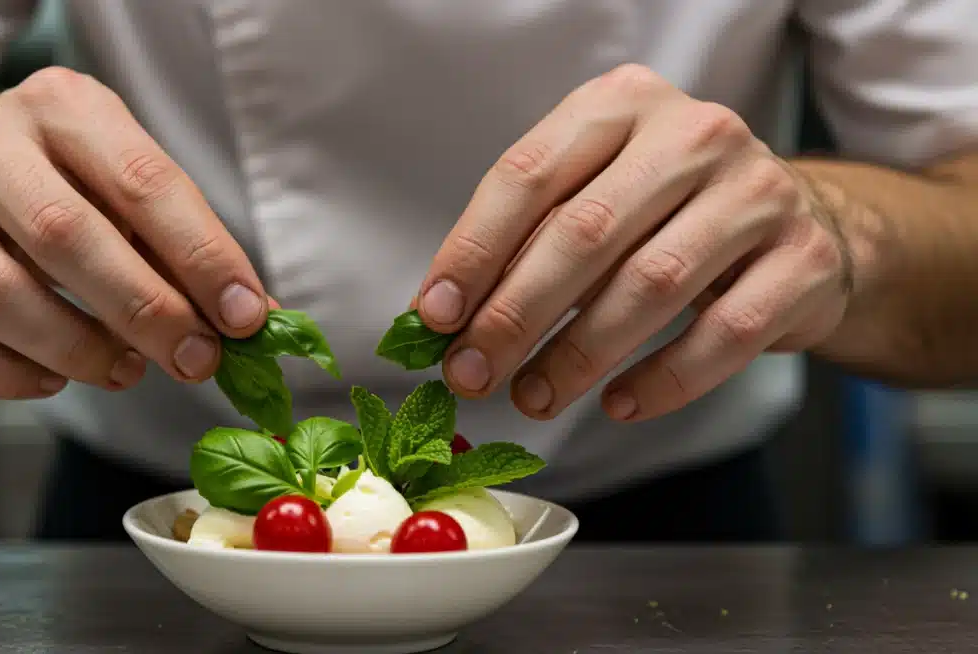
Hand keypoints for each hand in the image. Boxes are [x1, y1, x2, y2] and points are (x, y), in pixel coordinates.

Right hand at [0, 67, 268, 397]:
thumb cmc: (57, 190)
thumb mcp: (123, 191)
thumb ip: (183, 248)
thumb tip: (254, 318)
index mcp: (59, 106)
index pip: (141, 181)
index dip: (202, 256)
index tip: (245, 316)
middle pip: (66, 236)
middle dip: (145, 311)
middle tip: (194, 359)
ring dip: (78, 351)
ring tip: (126, 369)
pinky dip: (5, 375)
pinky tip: (51, 379)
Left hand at [418, 64, 850, 421]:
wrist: (791, 223)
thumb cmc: (665, 213)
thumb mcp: (593, 197)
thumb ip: (526, 241)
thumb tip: (444, 317)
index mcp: (622, 104)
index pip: (528, 175)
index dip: (472, 251)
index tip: (434, 317)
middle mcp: (693, 134)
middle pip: (584, 232)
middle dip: (515, 315)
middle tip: (473, 374)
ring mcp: (758, 192)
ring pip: (650, 285)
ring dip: (578, 356)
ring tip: (533, 398)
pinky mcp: (803, 259)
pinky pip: (724, 334)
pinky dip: (662, 380)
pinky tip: (618, 404)